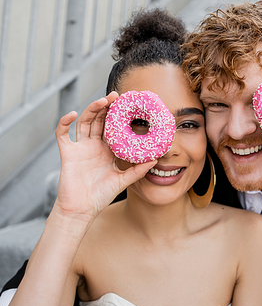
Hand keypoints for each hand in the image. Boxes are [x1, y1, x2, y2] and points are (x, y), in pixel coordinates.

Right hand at [53, 92, 155, 222]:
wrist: (81, 210)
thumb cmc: (101, 196)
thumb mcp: (123, 181)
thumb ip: (137, 171)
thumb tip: (155, 159)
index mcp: (107, 150)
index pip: (113, 127)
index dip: (119, 116)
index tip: (129, 105)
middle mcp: (94, 146)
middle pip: (99, 120)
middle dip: (107, 106)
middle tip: (116, 95)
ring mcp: (80, 148)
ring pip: (84, 122)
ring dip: (92, 109)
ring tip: (102, 100)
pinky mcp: (67, 153)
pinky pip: (62, 134)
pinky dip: (64, 123)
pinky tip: (71, 113)